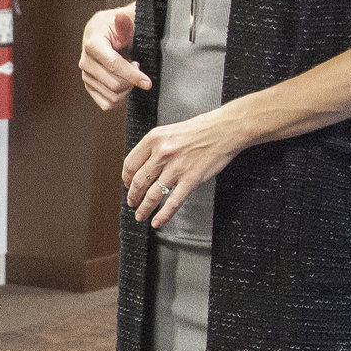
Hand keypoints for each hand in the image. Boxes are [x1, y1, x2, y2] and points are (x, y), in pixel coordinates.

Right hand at [81, 5, 148, 109]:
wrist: (105, 35)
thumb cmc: (118, 29)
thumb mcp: (125, 23)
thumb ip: (125, 23)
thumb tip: (121, 18)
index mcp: (92, 44)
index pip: (113, 65)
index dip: (132, 75)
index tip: (148, 83)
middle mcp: (85, 62)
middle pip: (114, 84)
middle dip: (131, 80)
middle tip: (136, 65)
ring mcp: (86, 76)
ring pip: (112, 96)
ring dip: (127, 89)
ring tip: (129, 73)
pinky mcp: (89, 87)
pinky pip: (107, 104)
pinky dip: (120, 98)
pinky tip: (124, 84)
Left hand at [122, 107, 245, 227]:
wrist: (225, 129)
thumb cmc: (201, 129)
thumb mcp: (170, 131)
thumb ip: (155, 148)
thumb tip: (143, 167)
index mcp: (154, 139)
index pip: (130, 164)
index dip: (125, 178)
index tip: (127, 185)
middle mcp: (162, 153)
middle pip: (138, 182)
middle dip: (133, 196)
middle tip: (132, 203)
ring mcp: (176, 168)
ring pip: (152, 195)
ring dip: (143, 208)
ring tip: (140, 215)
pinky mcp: (191, 180)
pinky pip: (172, 202)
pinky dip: (163, 215)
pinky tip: (157, 221)